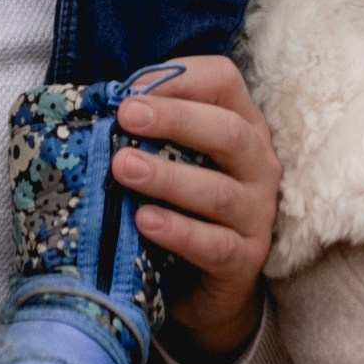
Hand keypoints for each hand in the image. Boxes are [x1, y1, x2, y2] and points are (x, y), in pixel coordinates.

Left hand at [113, 57, 277, 357]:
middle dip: (176, 119)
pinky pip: (214, 245)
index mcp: (241, 126)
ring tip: (123, 168)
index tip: (131, 89)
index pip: (225, 82)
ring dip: (167, 177)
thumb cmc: (182, 206)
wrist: (205, 286)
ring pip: (219, 192)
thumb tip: (104, 103)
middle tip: (126, 116)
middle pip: (228, 132)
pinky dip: (178, 231)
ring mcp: (257, 214)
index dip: (181, 78)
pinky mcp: (246, 260)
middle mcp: (258, 165)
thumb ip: (150, 130)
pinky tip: (144, 221)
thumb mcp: (171, 160)